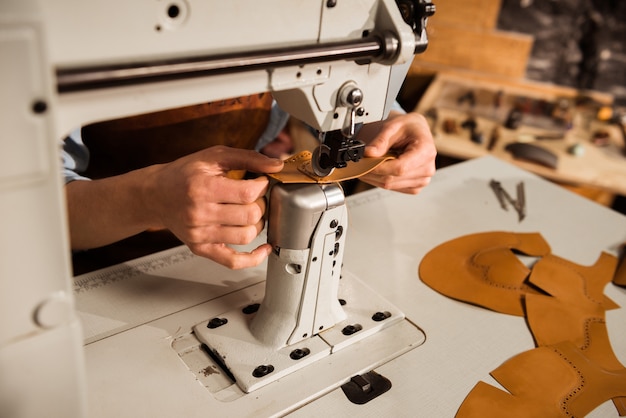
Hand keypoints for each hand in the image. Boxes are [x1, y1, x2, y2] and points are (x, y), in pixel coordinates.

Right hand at [144, 146, 283, 268]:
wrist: (156, 194)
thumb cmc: (184, 174)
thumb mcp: (214, 156)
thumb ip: (248, 157)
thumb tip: (277, 164)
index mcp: (203, 188)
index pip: (248, 193)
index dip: (262, 186)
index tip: (260, 182)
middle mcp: (200, 213)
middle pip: (250, 216)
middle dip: (261, 205)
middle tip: (256, 198)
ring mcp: (200, 234)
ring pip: (246, 237)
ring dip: (257, 225)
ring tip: (250, 214)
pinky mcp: (201, 248)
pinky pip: (233, 261)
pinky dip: (254, 258)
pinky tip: (263, 248)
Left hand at [357, 111, 435, 193]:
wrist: (416, 131)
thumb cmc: (409, 128)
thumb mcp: (393, 127)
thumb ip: (380, 141)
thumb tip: (368, 153)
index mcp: (425, 151)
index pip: (400, 168)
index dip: (379, 168)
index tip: (365, 163)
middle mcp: (427, 168)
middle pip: (392, 178)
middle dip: (372, 172)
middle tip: (360, 163)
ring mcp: (422, 179)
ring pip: (390, 185)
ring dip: (374, 177)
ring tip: (367, 165)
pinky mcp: (415, 186)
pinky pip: (393, 188)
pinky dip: (381, 180)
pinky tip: (378, 171)